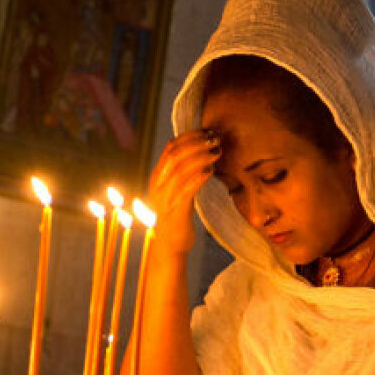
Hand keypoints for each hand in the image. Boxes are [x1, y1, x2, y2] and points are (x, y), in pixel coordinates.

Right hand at [148, 130, 220, 255]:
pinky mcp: (176, 210)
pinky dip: (199, 177)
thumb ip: (182, 171)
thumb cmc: (178, 213)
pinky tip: (210, 171)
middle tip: (215, 139)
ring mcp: (165, 197)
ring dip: (201, 157)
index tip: (207, 131)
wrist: (170, 243)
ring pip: (181, 170)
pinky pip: (186, 190)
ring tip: (217, 152)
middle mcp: (158, 184)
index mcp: (158, 176)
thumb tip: (199, 149)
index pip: (170, 148)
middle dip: (197, 143)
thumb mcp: (176, 189)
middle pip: (175, 155)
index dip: (189, 136)